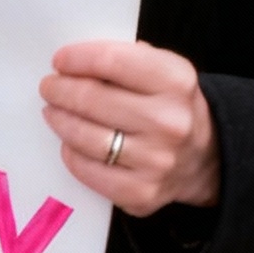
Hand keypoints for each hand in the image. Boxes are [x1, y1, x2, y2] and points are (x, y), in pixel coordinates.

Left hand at [39, 40, 219, 217]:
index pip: (113, 61)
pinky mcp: (142, 194)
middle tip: (48, 86)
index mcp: (176, 80)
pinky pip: (91, 172)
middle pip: (95, 100)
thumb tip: (73, 64)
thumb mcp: (163, 70)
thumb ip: (126, 61)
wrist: (205, 157)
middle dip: (62, 90)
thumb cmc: (171, 104)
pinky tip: (68, 142)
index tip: (59, 60)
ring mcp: (156, 162)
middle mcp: (170, 122)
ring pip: (88, 138)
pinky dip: (72, 155)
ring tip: (53, 111)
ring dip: (61, 121)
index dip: (78, 59)